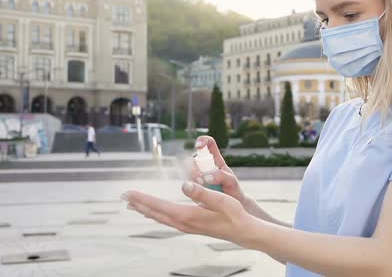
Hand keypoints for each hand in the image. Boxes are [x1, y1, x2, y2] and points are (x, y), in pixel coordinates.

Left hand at [122, 181, 255, 244]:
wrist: (244, 232)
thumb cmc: (235, 215)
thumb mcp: (222, 201)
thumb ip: (202, 192)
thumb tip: (183, 184)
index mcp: (188, 216)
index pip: (160, 206)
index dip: (143, 198)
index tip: (129, 192)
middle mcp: (184, 223)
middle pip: (155, 213)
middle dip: (139, 204)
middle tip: (123, 196)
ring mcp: (187, 226)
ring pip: (160, 217)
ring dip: (145, 210)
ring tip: (132, 205)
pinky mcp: (192, 226)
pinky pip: (167, 219)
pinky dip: (157, 214)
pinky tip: (154, 213)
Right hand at [190, 136, 245, 205]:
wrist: (232, 206)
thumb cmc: (233, 190)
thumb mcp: (231, 182)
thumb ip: (221, 176)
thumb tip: (206, 177)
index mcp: (215, 160)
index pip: (208, 143)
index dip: (202, 141)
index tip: (199, 146)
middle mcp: (204, 166)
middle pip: (191, 160)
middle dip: (193, 168)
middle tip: (200, 179)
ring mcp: (196, 177)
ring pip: (187, 173)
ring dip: (192, 179)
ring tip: (202, 188)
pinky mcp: (192, 188)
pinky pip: (186, 185)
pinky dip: (189, 188)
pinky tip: (197, 195)